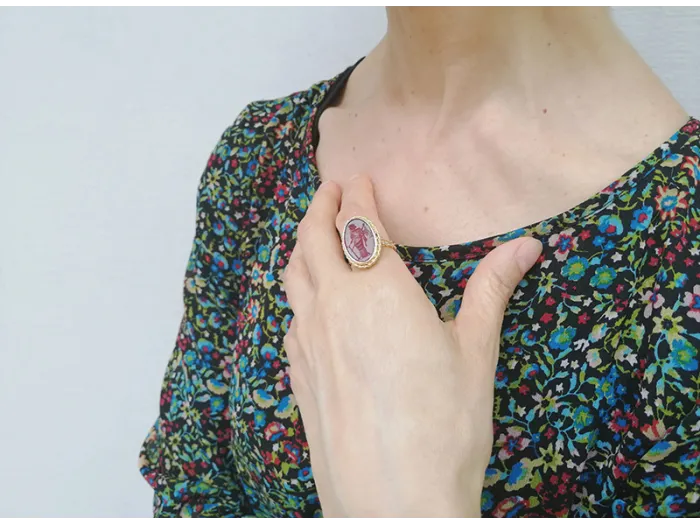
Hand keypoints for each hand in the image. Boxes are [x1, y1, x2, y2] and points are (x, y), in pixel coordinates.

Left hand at [282, 176, 541, 518]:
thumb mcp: (475, 351)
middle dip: (320, 207)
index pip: (358, 223)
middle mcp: (333, 305)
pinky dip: (297, 291)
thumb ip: (491, 289)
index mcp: (377, 289)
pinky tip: (309, 302)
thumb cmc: (444, 425)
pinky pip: (291, 316)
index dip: (357, 195)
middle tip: (330, 191)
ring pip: (293, 275)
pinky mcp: (297, 374)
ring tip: (312, 234)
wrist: (393, 502)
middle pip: (312, 239)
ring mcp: (308, 340)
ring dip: (301, 245)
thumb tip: (526, 246)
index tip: (359, 179)